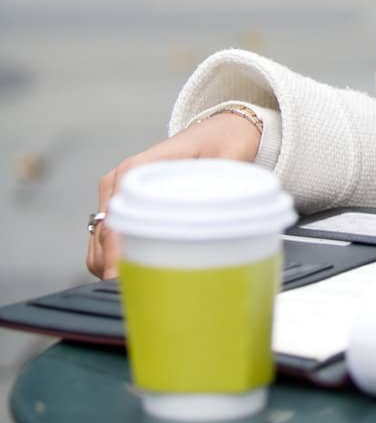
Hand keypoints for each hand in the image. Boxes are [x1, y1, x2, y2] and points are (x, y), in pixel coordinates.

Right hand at [87, 113, 261, 280]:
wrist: (220, 129)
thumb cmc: (224, 141)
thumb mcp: (230, 158)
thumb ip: (225, 185)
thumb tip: (220, 218)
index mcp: (138, 168)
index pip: (115, 218)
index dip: (117, 254)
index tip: (123, 281)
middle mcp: (119, 181)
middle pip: (103, 238)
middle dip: (117, 270)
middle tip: (147, 294)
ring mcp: (115, 194)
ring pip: (99, 245)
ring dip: (116, 268)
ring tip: (149, 285)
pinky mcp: (120, 207)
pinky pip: (106, 243)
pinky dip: (118, 261)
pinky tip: (144, 272)